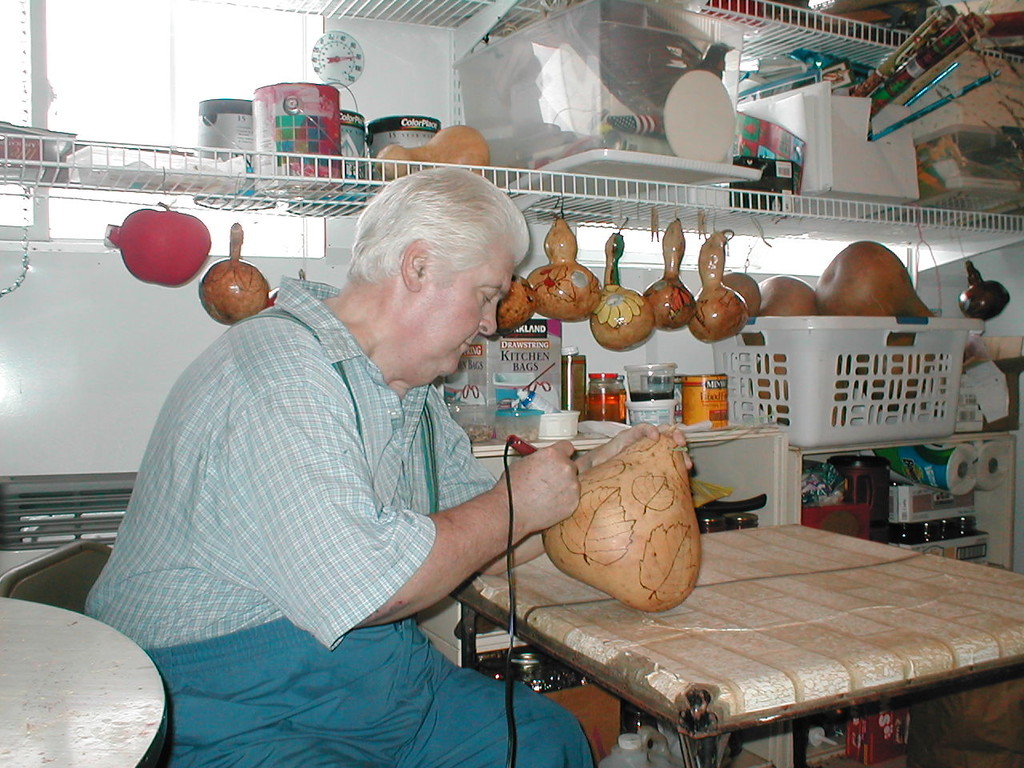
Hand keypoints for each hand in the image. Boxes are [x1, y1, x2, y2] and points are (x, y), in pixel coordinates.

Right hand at [503, 440, 579, 536]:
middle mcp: (565, 467)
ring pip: (573, 483)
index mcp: (553, 454)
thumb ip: (541, 459)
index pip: (568, 447)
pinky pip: (573, 498)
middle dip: (563, 471)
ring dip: (565, 486)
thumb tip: (545, 461)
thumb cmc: (512, 489)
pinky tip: (550, 503)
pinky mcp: (573, 502)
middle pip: (572, 465)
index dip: (563, 453)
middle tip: (551, 479)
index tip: (561, 458)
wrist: (511, 511)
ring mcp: (572, 486)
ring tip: (547, 494)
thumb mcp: (523, 462)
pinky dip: (565, 500)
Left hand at [576, 423, 691, 473]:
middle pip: (661, 431)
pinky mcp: (653, 460)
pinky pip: (668, 457)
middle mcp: (639, 442)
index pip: (640, 428)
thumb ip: (593, 461)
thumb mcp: (593, 463)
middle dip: (673, 434)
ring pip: (668, 444)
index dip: (649, 429)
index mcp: (625, 439)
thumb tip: (590, 465)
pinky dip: (678, 460)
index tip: (656, 437)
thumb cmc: (594, 466)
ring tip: (687, 462)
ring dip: (680, 450)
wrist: (596, 473)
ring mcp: (648, 450)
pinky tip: (684, 469)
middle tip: (681, 443)